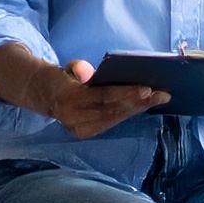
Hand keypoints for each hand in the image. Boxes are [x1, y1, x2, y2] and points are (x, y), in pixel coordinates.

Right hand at [0, 42, 165, 139]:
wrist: (41, 94)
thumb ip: (75, 69)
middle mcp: (73, 118)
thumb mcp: (64, 69)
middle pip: (113, 110)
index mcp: (68, 98)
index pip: (102, 96)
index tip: (146, 88)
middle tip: (163, 94)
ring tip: (159, 98)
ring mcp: (79, 129)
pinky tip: (145, 105)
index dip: (125, 93)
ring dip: (138, 108)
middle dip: (140, 102)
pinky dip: (128, 113)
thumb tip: (84, 70)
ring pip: (115, 118)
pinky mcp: (86, 133)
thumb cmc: (60, 77)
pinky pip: (111, 122)